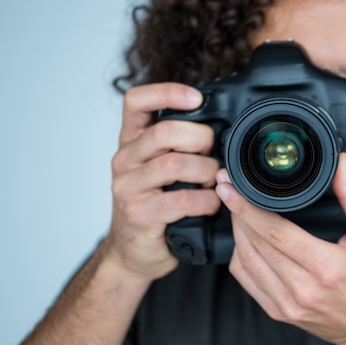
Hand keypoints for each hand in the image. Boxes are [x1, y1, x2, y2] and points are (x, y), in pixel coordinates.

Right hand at [105, 82, 221, 280]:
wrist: (134, 252)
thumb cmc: (155, 206)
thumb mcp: (161, 169)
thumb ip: (178, 147)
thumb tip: (221, 130)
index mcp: (131, 142)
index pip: (136, 101)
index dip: (168, 92)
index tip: (196, 98)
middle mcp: (124, 160)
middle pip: (164, 131)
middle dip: (201, 138)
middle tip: (213, 153)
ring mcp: (128, 187)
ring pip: (174, 164)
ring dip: (206, 171)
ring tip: (214, 181)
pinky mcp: (139, 214)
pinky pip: (182, 199)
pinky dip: (206, 200)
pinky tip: (212, 203)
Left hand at [216, 153, 345, 344]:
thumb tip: (341, 163)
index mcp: (327, 267)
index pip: (275, 232)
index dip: (247, 207)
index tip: (231, 187)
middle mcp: (303, 289)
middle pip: (254, 244)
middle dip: (236, 213)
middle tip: (228, 188)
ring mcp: (287, 304)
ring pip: (245, 262)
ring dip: (236, 233)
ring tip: (236, 210)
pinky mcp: (278, 312)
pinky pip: (246, 280)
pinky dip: (240, 256)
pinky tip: (244, 239)